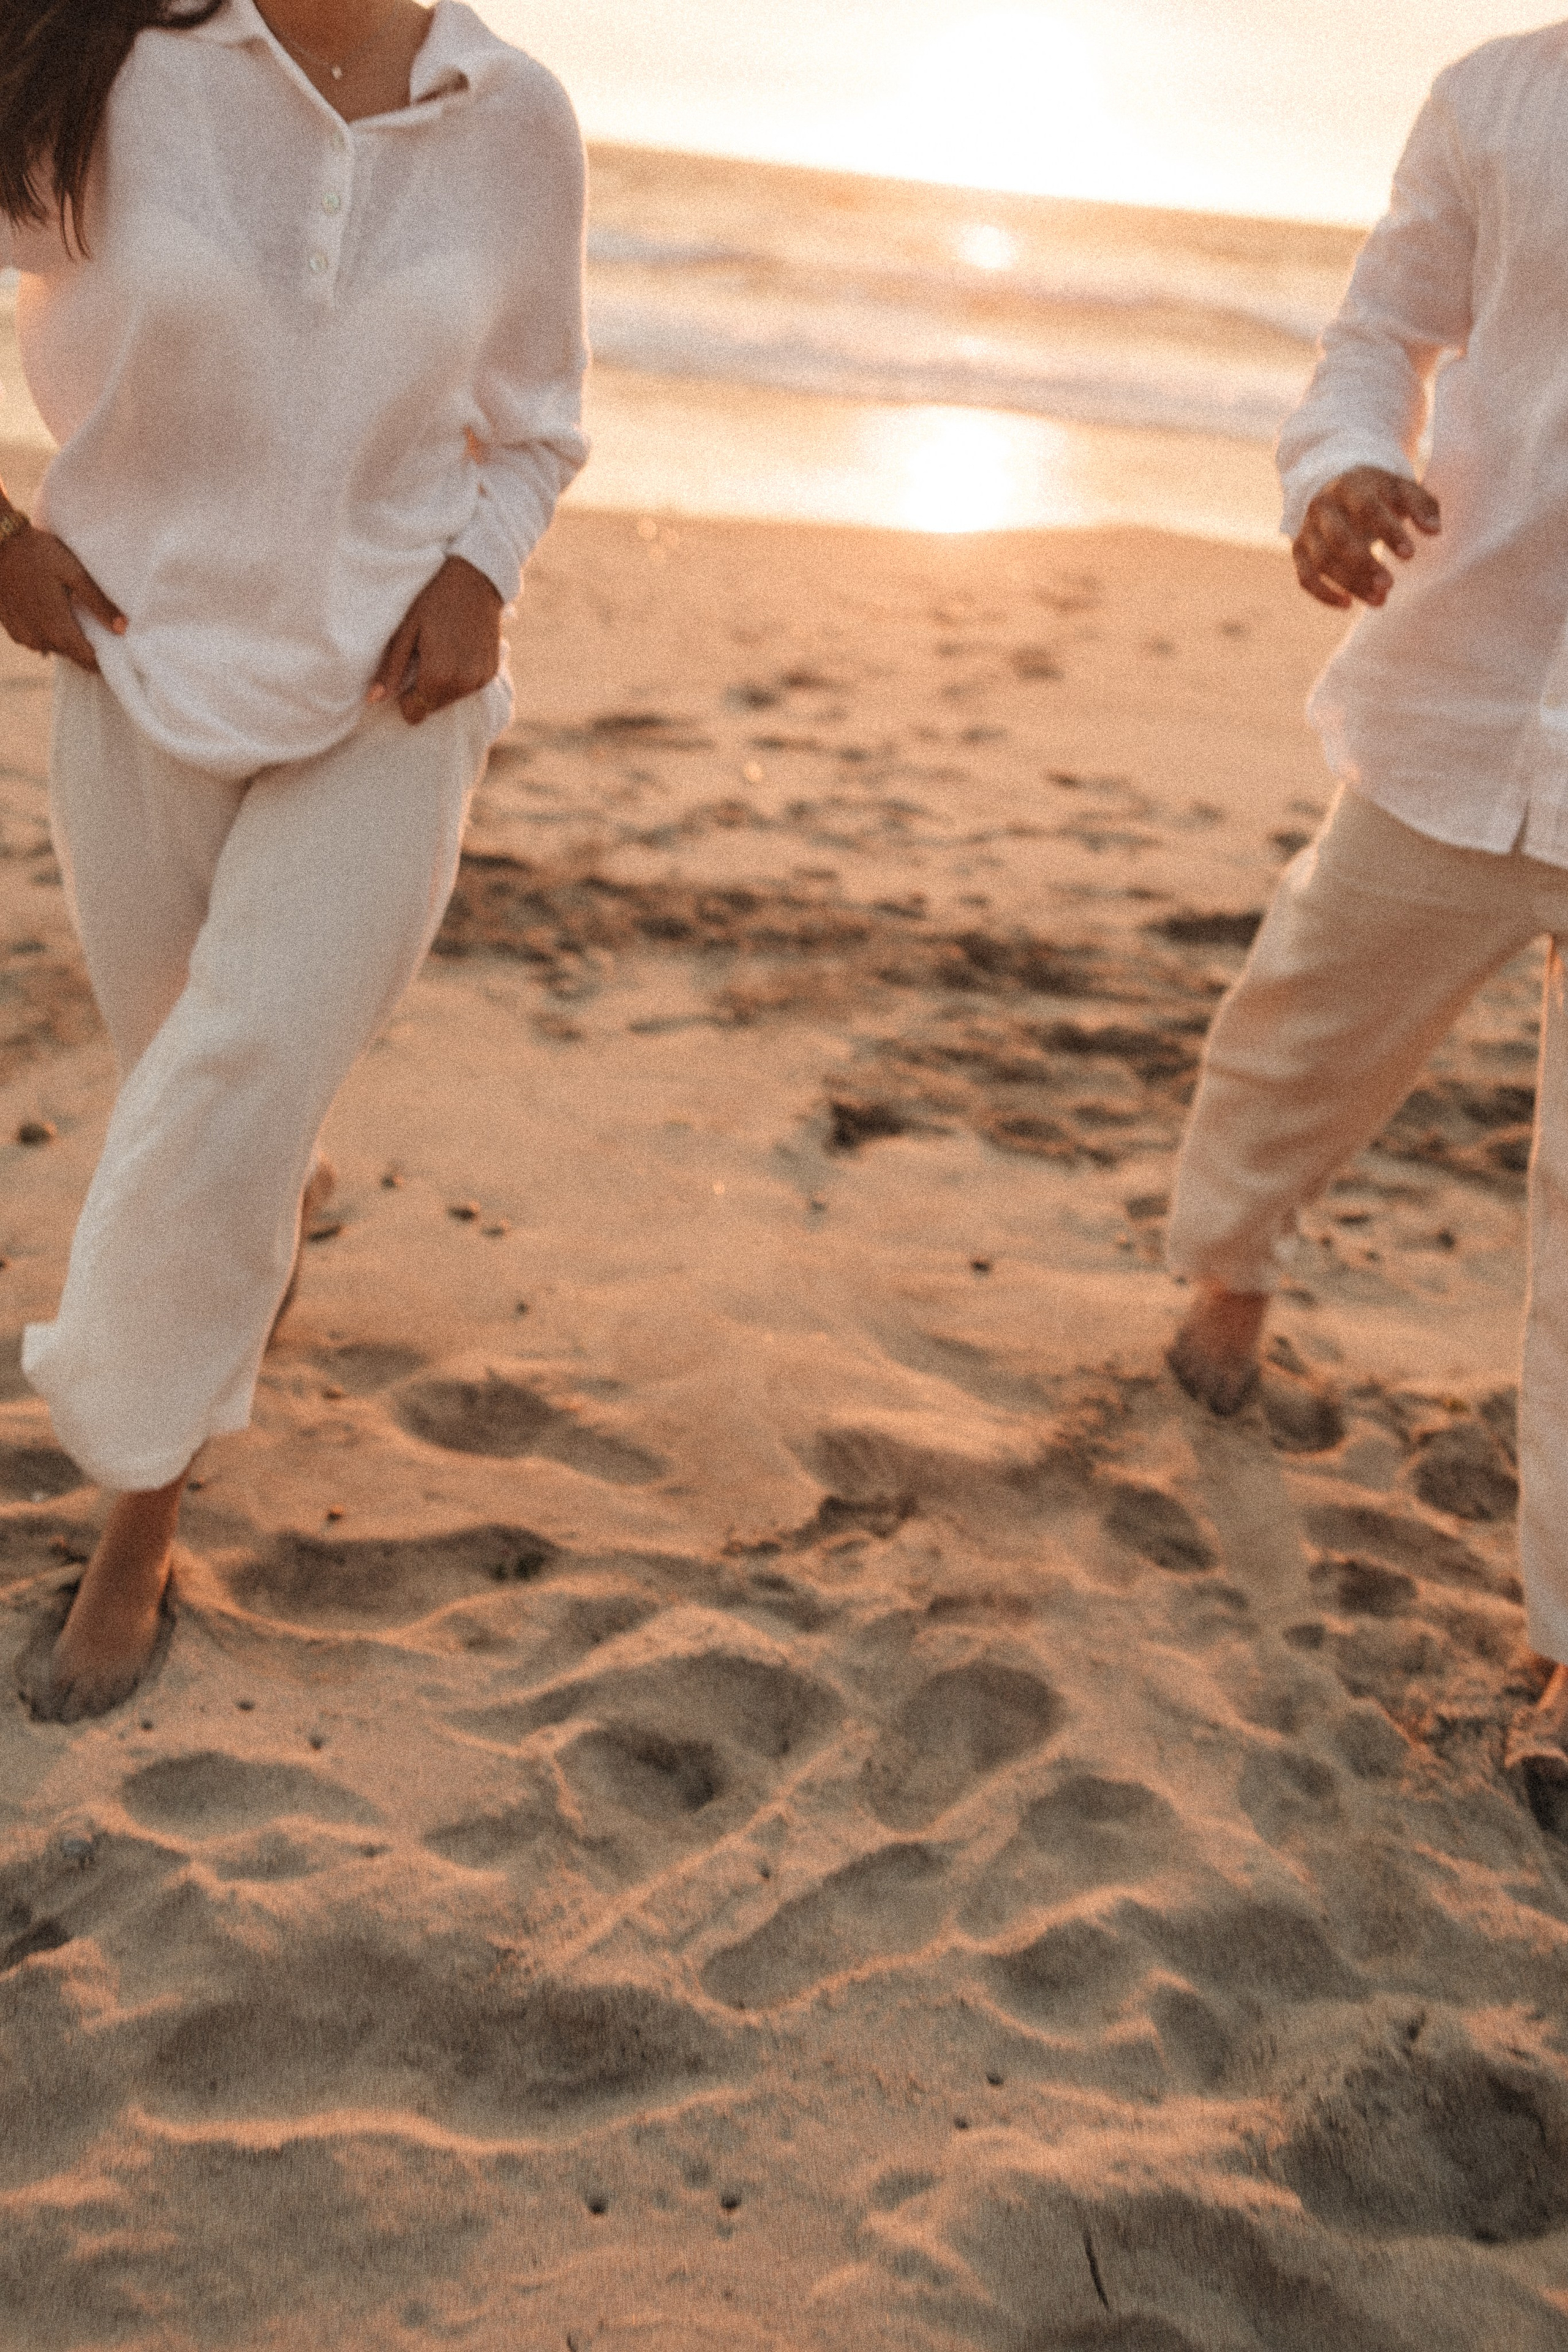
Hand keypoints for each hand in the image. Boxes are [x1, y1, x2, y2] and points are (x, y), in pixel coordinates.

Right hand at [0, 521, 124, 667]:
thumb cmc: (38, 554)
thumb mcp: (75, 574)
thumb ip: (100, 604)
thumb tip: (123, 629)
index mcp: (59, 631)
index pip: (89, 662)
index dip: (105, 660)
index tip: (118, 652)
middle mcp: (40, 641)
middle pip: (73, 655)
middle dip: (88, 649)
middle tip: (101, 633)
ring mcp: (23, 636)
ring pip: (54, 648)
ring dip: (66, 639)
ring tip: (77, 620)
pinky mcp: (11, 629)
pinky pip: (36, 639)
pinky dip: (48, 632)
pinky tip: (53, 614)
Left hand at [369, 555, 503, 724]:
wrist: (477, 579)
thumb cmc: (434, 600)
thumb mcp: (406, 630)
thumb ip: (391, 669)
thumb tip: (373, 699)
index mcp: (437, 676)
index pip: (415, 713)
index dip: (404, 698)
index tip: (405, 674)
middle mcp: (462, 684)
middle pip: (432, 707)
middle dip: (423, 690)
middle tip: (424, 655)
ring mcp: (480, 680)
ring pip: (450, 699)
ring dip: (441, 684)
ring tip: (441, 651)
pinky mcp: (491, 673)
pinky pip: (468, 688)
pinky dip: (459, 677)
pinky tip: (458, 650)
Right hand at [1293, 467, 1440, 610]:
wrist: (1337, 488)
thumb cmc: (1379, 493)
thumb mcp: (1402, 489)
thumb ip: (1423, 505)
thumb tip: (1435, 530)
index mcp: (1350, 486)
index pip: (1366, 509)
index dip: (1387, 532)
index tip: (1410, 556)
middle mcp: (1323, 506)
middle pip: (1338, 539)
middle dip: (1363, 564)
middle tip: (1389, 585)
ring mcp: (1308, 529)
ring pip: (1323, 562)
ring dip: (1350, 584)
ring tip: (1380, 601)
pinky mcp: (1299, 550)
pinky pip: (1306, 577)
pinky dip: (1323, 594)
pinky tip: (1348, 604)